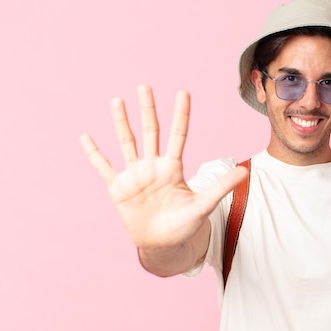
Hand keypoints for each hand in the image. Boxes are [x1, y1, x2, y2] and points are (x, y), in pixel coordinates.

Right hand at [80, 85, 247, 251]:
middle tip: (144, 86)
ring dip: (121, 122)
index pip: (178, 135)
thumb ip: (221, 187)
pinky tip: (86, 137)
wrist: (163, 244)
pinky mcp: (119, 187)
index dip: (181, 115)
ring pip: (127, 142)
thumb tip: (245, 171)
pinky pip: (105, 167)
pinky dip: (95, 154)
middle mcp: (154, 165)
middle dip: (148, 110)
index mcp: (173, 167)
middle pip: (151, 132)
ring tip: (117, 100)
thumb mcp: (204, 205)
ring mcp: (135, 175)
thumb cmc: (185, 224)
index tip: (183, 92)